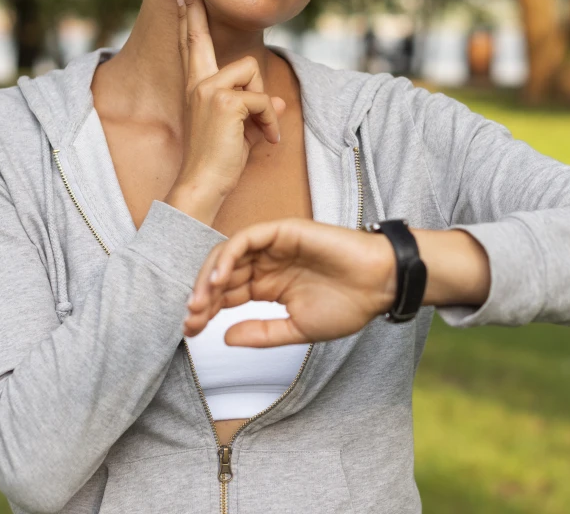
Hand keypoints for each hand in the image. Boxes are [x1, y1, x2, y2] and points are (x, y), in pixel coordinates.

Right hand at [172, 0, 286, 207]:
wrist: (204, 183)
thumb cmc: (221, 160)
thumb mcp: (243, 128)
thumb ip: (256, 107)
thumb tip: (277, 98)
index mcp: (197, 88)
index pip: (193, 47)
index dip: (189, 20)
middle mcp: (198, 84)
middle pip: (200, 39)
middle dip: (195, 13)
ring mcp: (208, 90)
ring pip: (252, 73)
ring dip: (263, 103)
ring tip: (259, 129)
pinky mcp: (225, 102)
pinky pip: (263, 100)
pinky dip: (270, 121)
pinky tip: (266, 139)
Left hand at [182, 219, 396, 346]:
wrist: (380, 284)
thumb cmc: (348, 306)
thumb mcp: (297, 329)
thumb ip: (261, 333)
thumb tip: (225, 338)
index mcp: (269, 286)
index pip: (227, 295)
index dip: (206, 312)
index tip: (190, 332)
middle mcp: (267, 264)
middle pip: (222, 276)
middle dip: (202, 297)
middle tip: (189, 319)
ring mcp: (274, 246)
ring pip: (228, 255)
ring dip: (210, 277)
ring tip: (200, 301)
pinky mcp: (283, 230)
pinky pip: (247, 238)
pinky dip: (229, 255)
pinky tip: (221, 278)